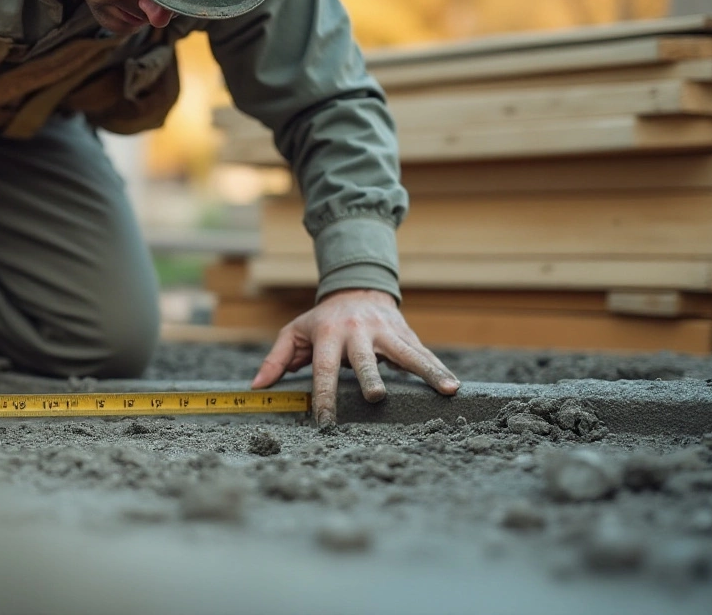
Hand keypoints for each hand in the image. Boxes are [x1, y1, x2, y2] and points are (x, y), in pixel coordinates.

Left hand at [250, 289, 458, 427]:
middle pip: (364, 358)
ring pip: (405, 353)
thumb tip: (256, 386)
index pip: (324, 370)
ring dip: (425, 371)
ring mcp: (384, 331)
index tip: (325, 422)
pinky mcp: (404, 333)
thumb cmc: (321, 320)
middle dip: (370, 377)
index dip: (324, 396)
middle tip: (376, 397)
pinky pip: (422, 352)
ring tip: (445, 389)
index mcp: (328, 335)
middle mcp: (357, 332)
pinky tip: (454, 385)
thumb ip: (277, 359)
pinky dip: (438, 368)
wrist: (356, 288)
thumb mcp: (294, 332)